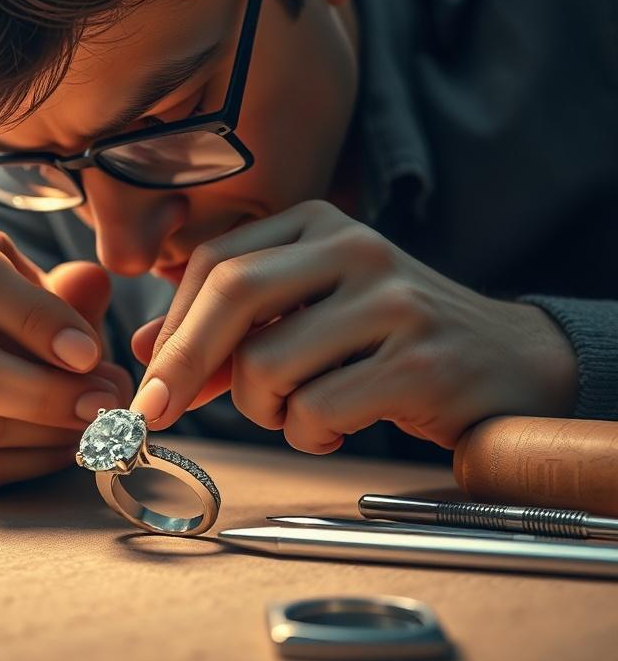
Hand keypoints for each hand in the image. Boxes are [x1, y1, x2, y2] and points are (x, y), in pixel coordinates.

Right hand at [0, 220, 132, 486]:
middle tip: (105, 402)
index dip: (33, 318)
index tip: (89, 352)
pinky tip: (69, 442)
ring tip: (98, 419)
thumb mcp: (38, 278)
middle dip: (45, 394)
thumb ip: (70, 287)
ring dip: (49, 432)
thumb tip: (92, 284)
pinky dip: (34, 462)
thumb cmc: (15, 301)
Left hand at [130, 201, 577, 452]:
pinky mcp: (420, 362)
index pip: (215, 263)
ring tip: (298, 414)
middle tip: (158, 413)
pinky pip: (317, 410)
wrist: (510, 363)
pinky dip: (307, 436)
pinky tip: (336, 430)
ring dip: (262, 411)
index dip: (171, 328)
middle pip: (231, 293)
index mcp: (320, 224)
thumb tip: (149, 351)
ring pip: (267, 363)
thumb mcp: (309, 317)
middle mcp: (355, 248)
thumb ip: (232, 329)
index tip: (151, 383)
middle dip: (183, 363)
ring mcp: (392, 301)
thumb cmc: (392, 341)